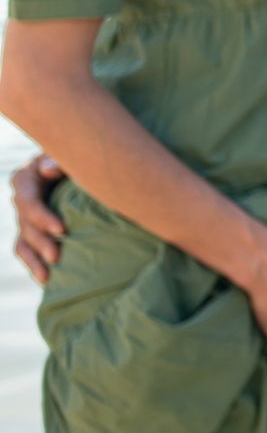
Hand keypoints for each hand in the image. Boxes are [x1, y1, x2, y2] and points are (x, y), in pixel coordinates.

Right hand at [10, 153, 66, 284]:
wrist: (80, 163)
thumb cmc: (77, 155)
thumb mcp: (69, 152)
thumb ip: (60, 161)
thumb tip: (48, 170)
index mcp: (25, 179)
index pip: (29, 202)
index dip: (43, 217)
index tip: (63, 230)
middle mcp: (21, 199)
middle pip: (26, 225)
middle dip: (41, 242)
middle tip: (57, 257)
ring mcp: (24, 216)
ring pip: (23, 242)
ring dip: (34, 260)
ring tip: (48, 277)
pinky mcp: (31, 230)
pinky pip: (26, 249)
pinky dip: (34, 264)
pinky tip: (46, 280)